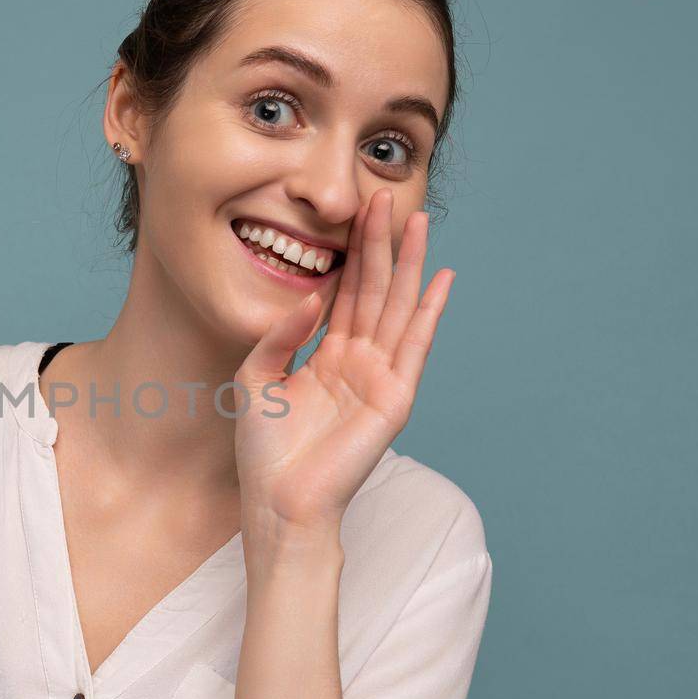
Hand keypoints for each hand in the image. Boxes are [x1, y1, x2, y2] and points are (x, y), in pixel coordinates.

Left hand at [234, 188, 454, 545]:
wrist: (280, 502)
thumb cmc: (265, 450)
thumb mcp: (256, 378)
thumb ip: (281, 333)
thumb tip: (311, 296)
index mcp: (325, 355)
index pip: (344, 292)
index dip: (349, 252)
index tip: (354, 211)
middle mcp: (357, 360)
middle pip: (374, 290)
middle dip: (380, 244)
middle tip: (385, 197)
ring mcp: (379, 376)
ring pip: (397, 307)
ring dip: (409, 264)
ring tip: (418, 221)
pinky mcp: (395, 397)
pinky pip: (415, 345)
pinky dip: (429, 312)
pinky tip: (441, 278)